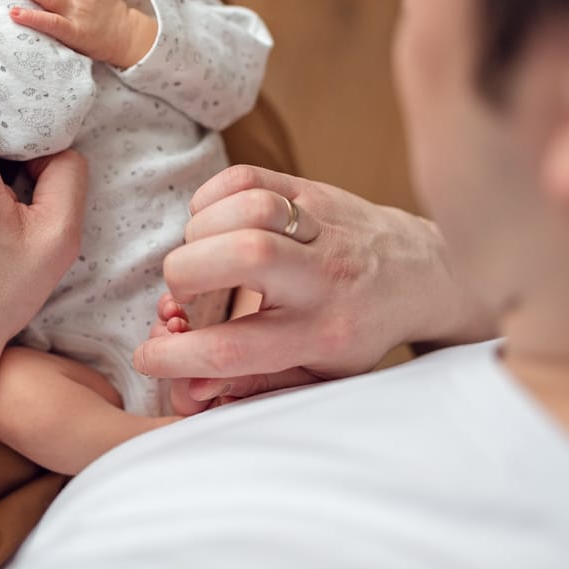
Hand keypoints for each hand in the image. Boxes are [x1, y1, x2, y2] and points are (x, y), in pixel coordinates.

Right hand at [133, 165, 495, 401]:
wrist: (420, 274)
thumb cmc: (356, 330)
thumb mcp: (318, 374)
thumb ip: (251, 382)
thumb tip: (188, 390)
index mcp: (322, 335)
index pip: (236, 349)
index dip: (178, 356)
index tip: (148, 357)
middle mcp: (325, 279)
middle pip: (247, 259)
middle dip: (189, 274)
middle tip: (183, 292)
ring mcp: (322, 227)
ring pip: (251, 210)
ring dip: (202, 231)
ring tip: (200, 254)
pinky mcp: (312, 189)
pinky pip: (248, 178)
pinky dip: (212, 197)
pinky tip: (210, 222)